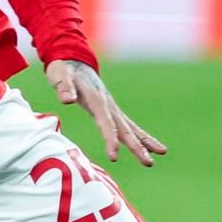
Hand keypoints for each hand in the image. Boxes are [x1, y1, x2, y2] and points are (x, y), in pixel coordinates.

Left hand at [45, 59, 167, 166]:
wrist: (74, 59)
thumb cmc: (64, 69)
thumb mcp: (59, 75)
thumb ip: (64, 87)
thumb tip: (67, 100)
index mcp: (96, 98)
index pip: (105, 122)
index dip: (110, 139)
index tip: (114, 155)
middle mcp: (108, 104)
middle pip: (124, 129)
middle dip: (136, 146)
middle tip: (148, 163)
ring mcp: (112, 107)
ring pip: (131, 128)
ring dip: (145, 142)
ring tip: (162, 153)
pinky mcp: (112, 111)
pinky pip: (128, 126)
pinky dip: (140, 137)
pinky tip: (151, 148)